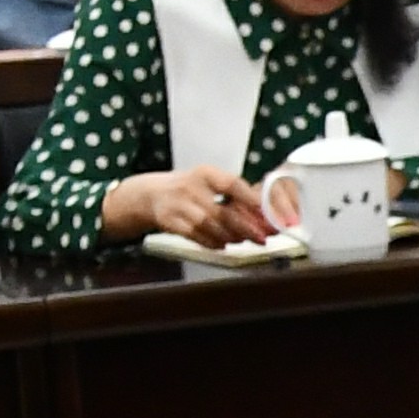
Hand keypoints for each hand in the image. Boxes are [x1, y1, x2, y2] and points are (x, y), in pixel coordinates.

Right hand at [103, 165, 287, 245]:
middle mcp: (190, 187)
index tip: (267, 213)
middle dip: (246, 228)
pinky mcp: (169, 222)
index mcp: (205, 173)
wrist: (151, 195)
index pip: (232, 184)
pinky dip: (212, 243)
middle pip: (222, 212)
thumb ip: (236, 196)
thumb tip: (266, 214)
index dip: (251, 200)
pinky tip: (223, 244)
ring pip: (210, 227)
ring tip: (242, 240)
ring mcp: (178, 205)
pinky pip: (195, 236)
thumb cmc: (189, 189)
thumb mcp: (209, 183)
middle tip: (262, 238)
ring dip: (230, 237)